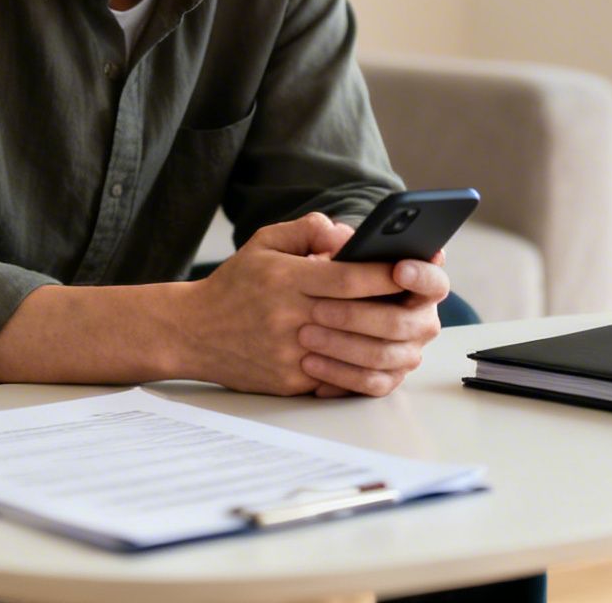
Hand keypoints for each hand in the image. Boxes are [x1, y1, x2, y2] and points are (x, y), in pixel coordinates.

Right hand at [179, 212, 446, 398]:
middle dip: (394, 308)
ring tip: (407, 330)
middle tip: (419, 302)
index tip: (408, 268)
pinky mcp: (288, 381)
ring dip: (385, 343)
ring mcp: (288, 353)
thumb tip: (349, 236)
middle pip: (356, 316)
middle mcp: (288, 317)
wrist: (192, 331)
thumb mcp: (264, 242)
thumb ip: (308, 230)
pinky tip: (380, 357)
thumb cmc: (234, 284)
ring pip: (353, 353)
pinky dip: (362, 369)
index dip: (383, 274)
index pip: (346, 278)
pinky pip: (337, 378)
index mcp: (284, 279)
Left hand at [300, 246, 447, 398]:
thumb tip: (334, 235)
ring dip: (342, 345)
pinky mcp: (388, 378)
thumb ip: (314, 231)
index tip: (397, 269)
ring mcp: (407, 351)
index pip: (434, 279)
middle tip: (318, 309)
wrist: (288, 318)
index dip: (421, 275)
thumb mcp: (296, 246)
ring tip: (306, 335)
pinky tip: (310, 363)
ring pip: (383, 355)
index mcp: (414, 280)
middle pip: (402, 322)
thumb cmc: (302, 276)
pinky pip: (370, 383)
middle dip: (358, 316)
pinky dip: (339, 375)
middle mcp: (420, 317)